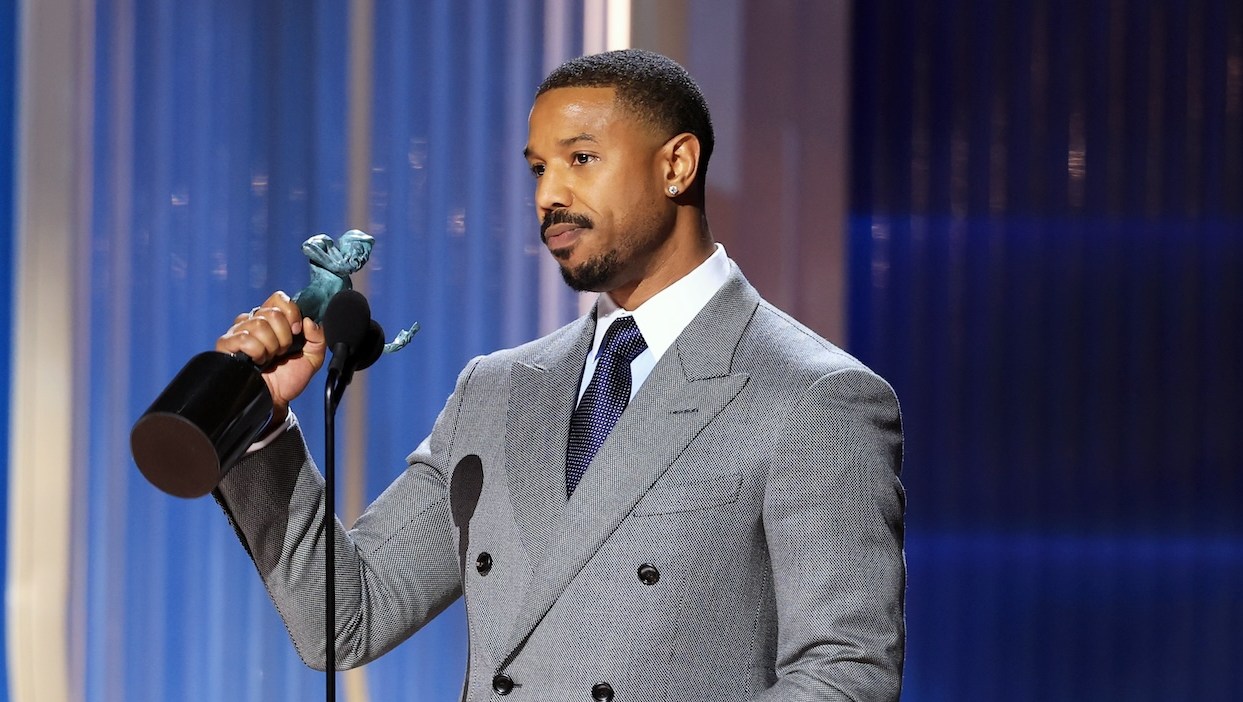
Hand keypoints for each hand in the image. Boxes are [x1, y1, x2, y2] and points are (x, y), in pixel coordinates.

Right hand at [215, 291, 325, 422]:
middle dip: (283, 336)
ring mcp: (239, 331)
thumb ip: (318, 338)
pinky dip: (257, 352)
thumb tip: (309, 321)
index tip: (297, 331)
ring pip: (259, 324)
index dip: (291, 312)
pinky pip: (245, 338)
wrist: (274, 400)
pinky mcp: (227, 343)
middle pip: (271, 312)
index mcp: (273, 320)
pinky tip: (256, 361)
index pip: (279, 298)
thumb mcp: (312, 358)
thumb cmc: (288, 379)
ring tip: (268, 358)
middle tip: (281, 351)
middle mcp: (254, 321)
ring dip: (270, 346)